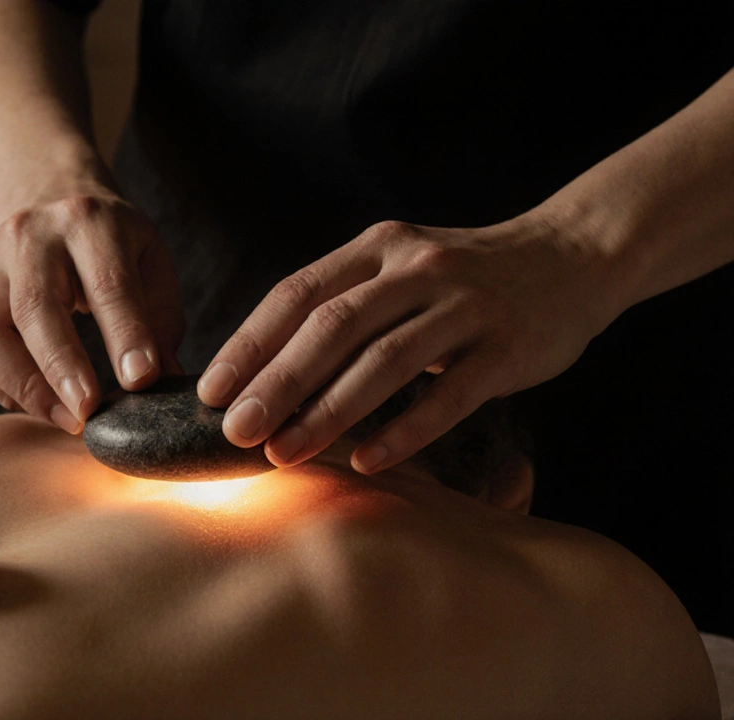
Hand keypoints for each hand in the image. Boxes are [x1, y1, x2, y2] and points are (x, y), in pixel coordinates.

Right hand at [0, 189, 185, 432]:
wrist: (52, 204)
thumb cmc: (113, 247)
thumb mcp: (150, 263)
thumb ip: (160, 320)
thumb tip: (165, 384)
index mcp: (87, 222)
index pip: (107, 283)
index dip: (124, 334)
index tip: (140, 380)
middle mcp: (29, 238)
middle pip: (36, 306)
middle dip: (62, 366)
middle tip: (88, 412)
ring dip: (26, 387)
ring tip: (67, 419)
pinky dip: (6, 390)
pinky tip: (41, 407)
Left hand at [197, 214, 622, 473]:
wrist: (573, 256)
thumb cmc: (462, 278)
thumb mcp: (398, 266)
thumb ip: (343, 303)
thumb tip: (262, 371)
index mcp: (377, 247)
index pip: (297, 293)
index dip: (250, 343)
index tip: (210, 391)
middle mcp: (417, 268)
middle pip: (332, 327)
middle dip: (277, 383)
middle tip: (236, 431)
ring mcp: (466, 305)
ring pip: (385, 362)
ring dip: (329, 413)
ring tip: (285, 454)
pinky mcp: (508, 346)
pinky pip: (450, 395)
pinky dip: (405, 431)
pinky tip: (366, 462)